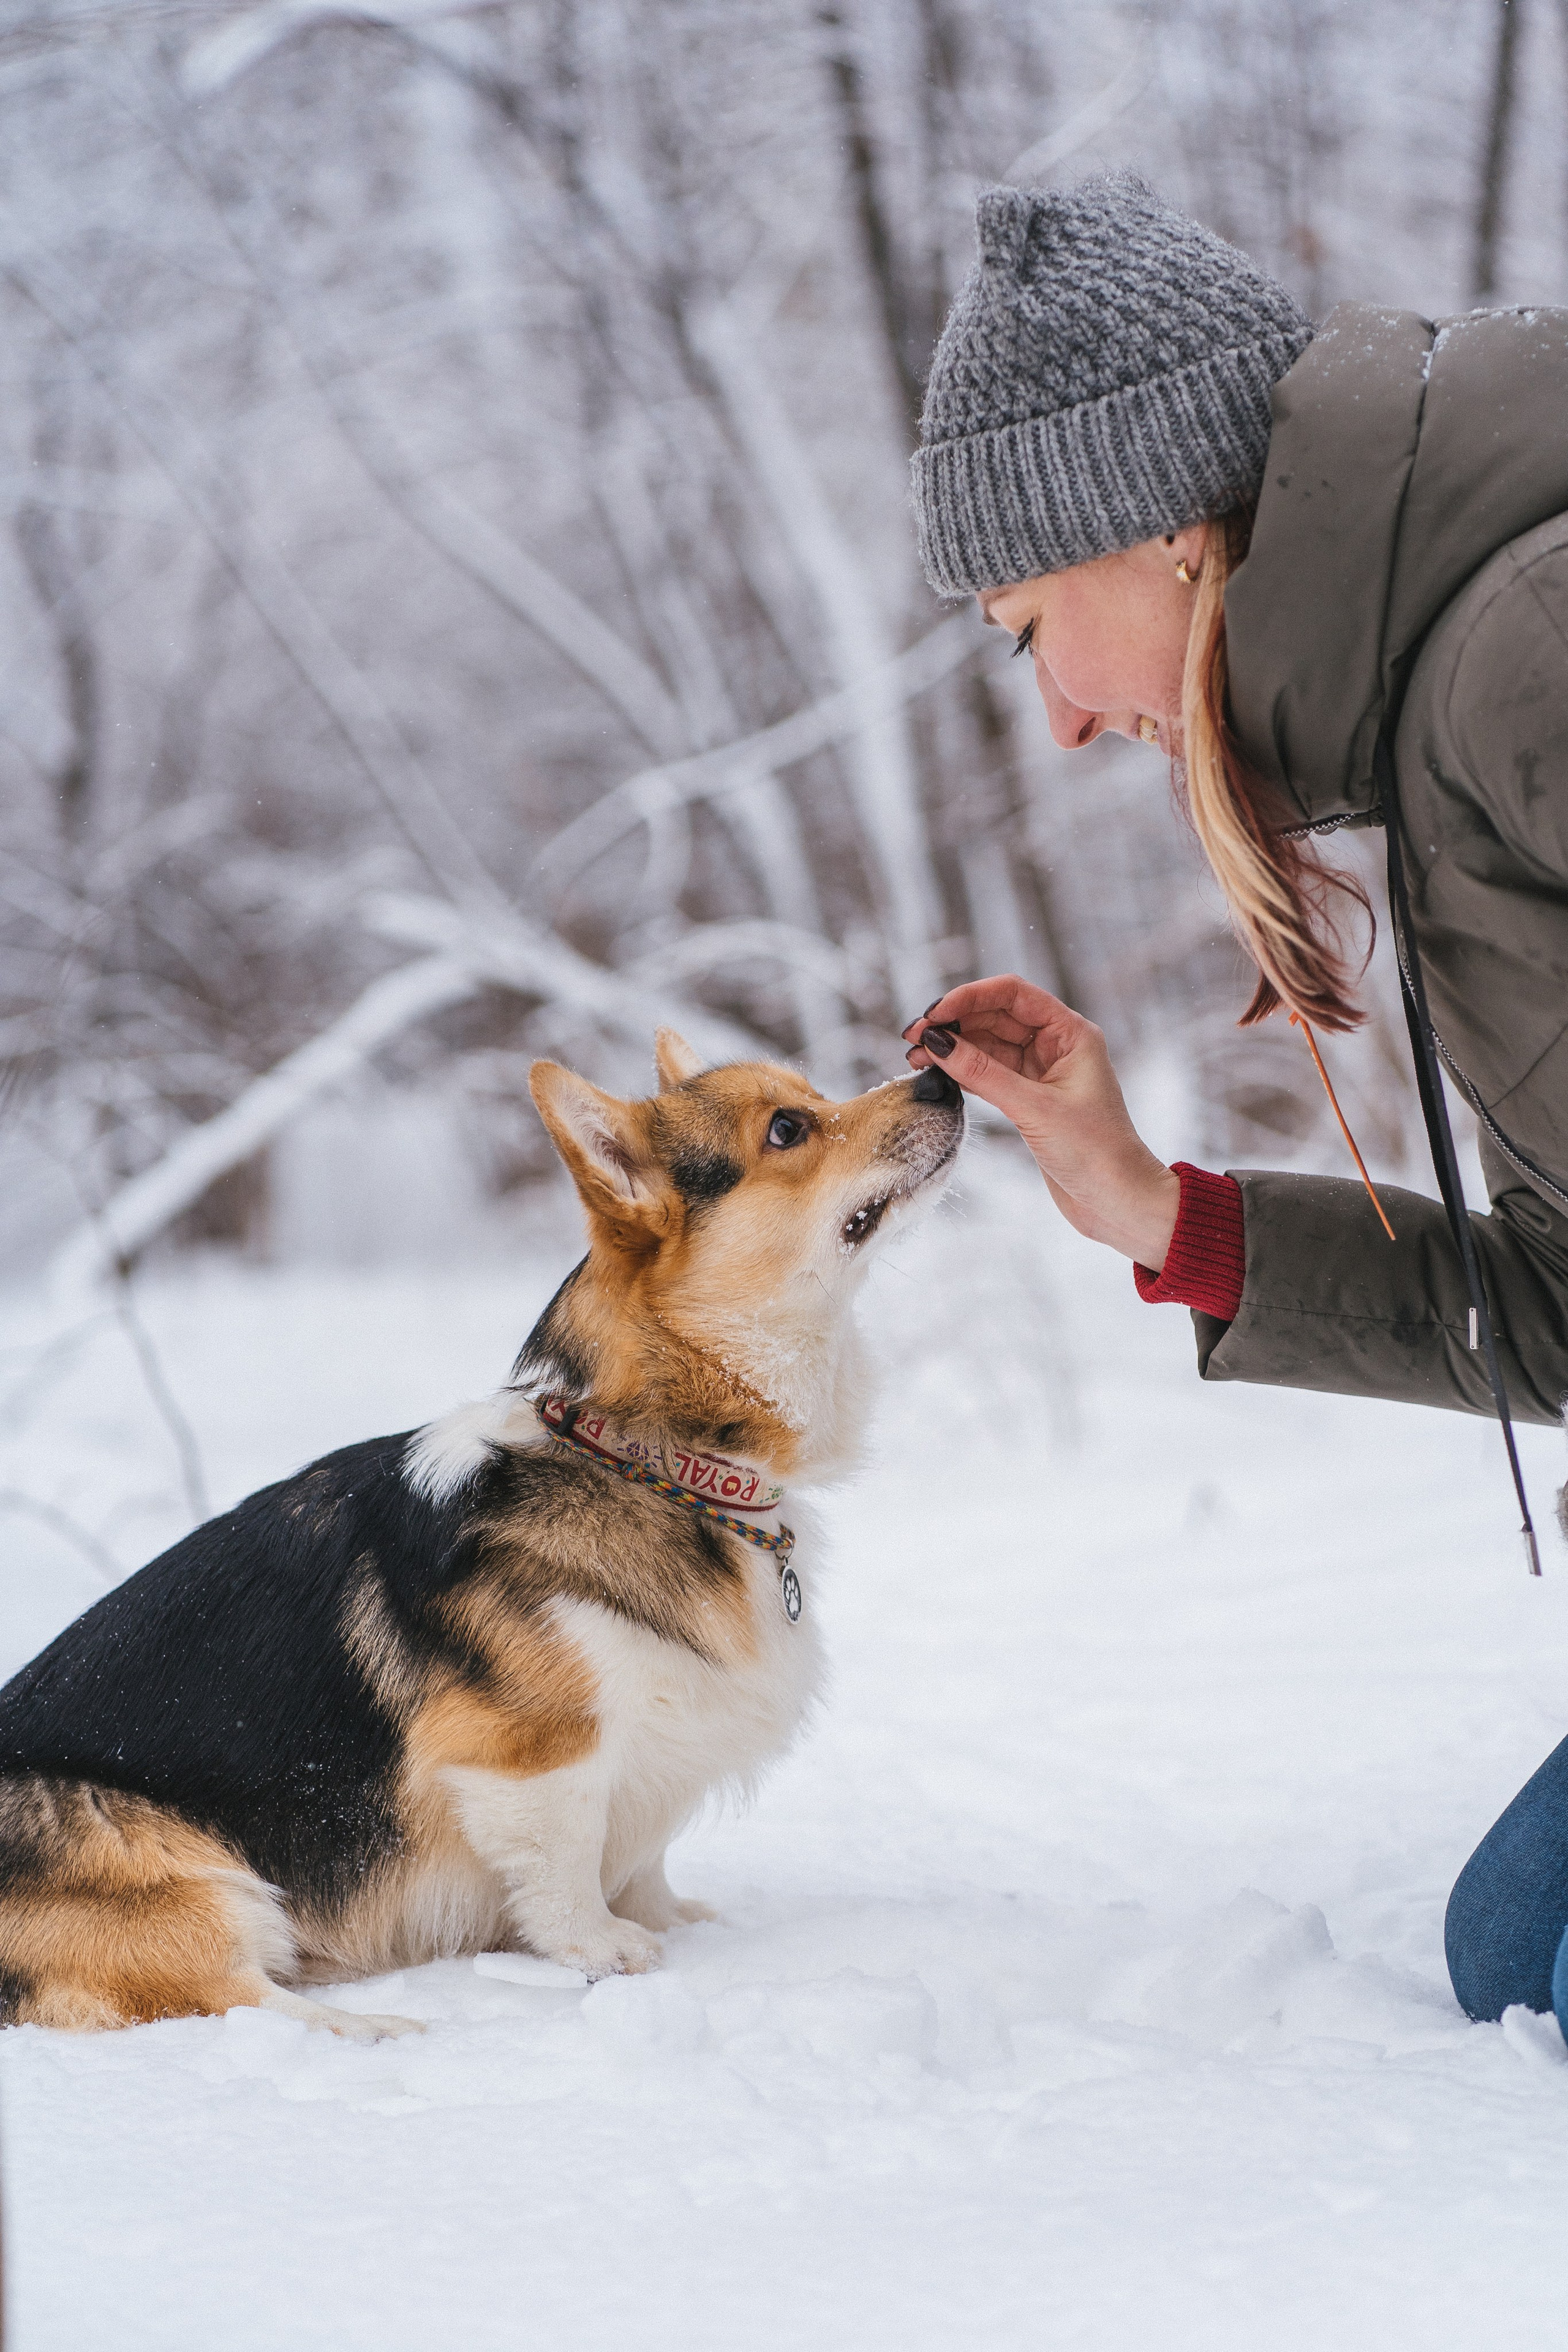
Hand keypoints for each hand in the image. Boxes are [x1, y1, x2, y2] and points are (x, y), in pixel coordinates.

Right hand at [903, 976, 1180, 1268]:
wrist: (1118, 1201)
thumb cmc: (1095, 1152)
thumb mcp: (1034, 1108)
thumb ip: (983, 1073)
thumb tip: (937, 1043)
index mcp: (1072, 1033)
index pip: (1013, 994)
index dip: (969, 997)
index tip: (933, 1016)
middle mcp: (1058, 1046)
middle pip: (996, 1015)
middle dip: (954, 1022)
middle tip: (913, 1037)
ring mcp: (1042, 1072)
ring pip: (988, 1045)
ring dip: (953, 1047)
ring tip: (915, 1056)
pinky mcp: (1030, 1100)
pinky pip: (989, 1072)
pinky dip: (963, 1071)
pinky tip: (937, 1072)